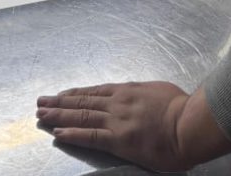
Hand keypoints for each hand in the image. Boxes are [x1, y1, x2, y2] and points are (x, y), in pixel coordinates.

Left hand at [36, 82, 230, 172]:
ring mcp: (117, 121)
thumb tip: (137, 95)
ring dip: (58, 116)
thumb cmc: (182, 108)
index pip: (94, 92)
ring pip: (81, 116)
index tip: (60, 95)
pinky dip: (72, 134)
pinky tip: (58, 134)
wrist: (190, 124)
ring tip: (41, 116)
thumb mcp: (159, 90)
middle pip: (82, 101)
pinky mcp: (119, 140)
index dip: (75, 94)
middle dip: (59, 103)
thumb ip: (142, 93)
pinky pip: (91, 136)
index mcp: (127, 91)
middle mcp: (117, 103)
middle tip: (40, 103)